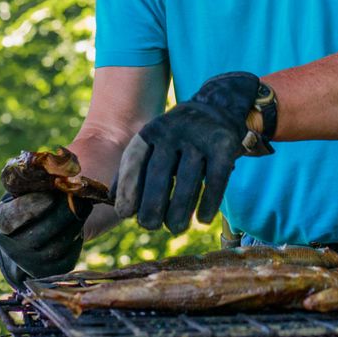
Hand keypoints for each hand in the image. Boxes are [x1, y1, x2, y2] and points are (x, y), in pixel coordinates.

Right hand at [0, 148, 94, 287]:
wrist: (37, 227)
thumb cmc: (31, 200)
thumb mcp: (26, 188)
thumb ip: (35, 179)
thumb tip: (55, 170)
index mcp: (0, 223)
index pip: (9, 219)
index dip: (29, 207)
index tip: (50, 195)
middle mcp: (10, 248)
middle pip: (37, 235)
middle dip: (60, 213)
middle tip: (77, 195)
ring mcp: (29, 263)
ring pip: (56, 247)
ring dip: (73, 224)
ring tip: (83, 204)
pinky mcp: (51, 271)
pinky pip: (68, 256)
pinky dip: (77, 237)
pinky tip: (80, 221)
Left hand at [114, 72, 277, 232]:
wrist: (218, 107)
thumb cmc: (178, 138)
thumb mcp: (153, 144)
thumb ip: (135, 169)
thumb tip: (113, 201)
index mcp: (150, 132)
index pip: (134, 161)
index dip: (128, 189)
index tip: (124, 213)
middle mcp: (172, 131)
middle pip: (158, 173)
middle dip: (151, 204)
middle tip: (149, 226)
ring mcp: (199, 137)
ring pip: (187, 179)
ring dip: (179, 209)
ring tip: (175, 229)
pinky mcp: (224, 145)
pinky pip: (216, 179)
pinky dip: (209, 202)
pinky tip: (203, 220)